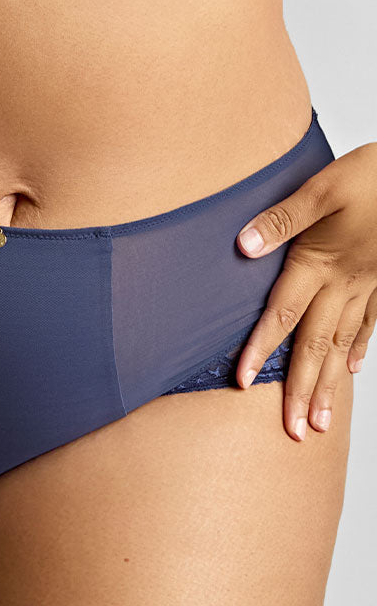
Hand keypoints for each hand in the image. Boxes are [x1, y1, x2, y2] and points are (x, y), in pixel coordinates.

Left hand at [235, 140, 376, 439]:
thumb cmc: (376, 175)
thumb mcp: (324, 187)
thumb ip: (283, 218)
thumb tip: (244, 245)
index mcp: (320, 263)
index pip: (283, 315)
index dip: (260, 349)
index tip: (242, 383)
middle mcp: (343, 283)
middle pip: (315, 344)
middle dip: (301, 389)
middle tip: (293, 431)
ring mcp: (369, 284)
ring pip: (343, 342)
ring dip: (329, 383)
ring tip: (319, 420)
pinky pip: (371, 322)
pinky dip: (359, 348)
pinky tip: (352, 370)